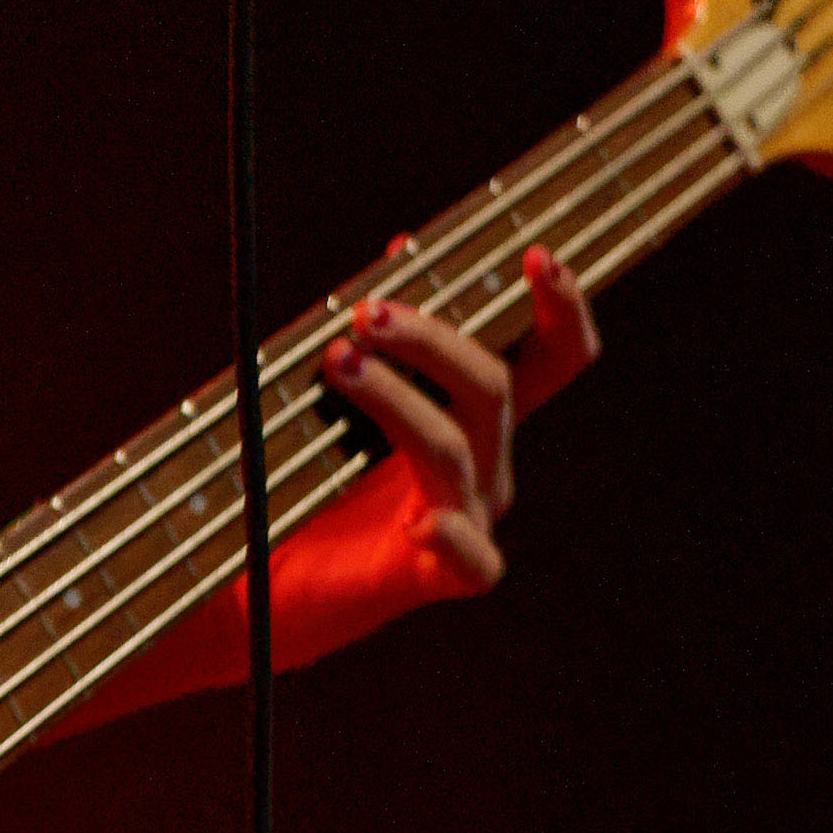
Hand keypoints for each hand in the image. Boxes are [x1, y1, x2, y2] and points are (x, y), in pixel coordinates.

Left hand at [314, 248, 597, 596]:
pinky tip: (421, 521)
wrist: (269, 586)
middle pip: (492, 387)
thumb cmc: (310, 483)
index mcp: (480, 420)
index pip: (552, 359)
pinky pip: (470, 559)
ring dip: (394, 397)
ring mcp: (466, 520)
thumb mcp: (348, 395)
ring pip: (455, 447)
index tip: (535, 256)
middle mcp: (487, 466)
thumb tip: (406, 246)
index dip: (562, 308)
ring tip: (337, 365)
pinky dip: (452, 536)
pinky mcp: (433, 575)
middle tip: (365, 313)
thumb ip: (387, 331)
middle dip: (430, 340)